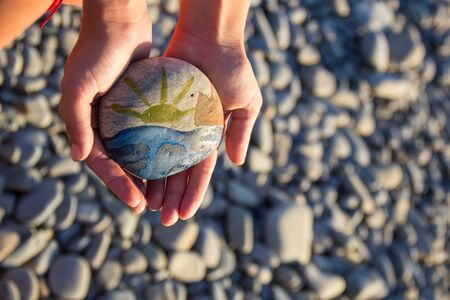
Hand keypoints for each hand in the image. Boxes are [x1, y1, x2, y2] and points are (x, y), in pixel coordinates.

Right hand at [58, 0, 150, 212]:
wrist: (119, 22)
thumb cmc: (96, 52)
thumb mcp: (78, 87)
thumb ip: (77, 122)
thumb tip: (81, 159)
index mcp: (85, 123)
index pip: (102, 164)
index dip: (118, 185)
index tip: (136, 204)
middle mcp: (103, 123)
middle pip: (119, 163)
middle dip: (133, 186)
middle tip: (150, 206)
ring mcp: (123, 115)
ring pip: (136, 151)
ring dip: (147, 171)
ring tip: (162, 191)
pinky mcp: (141, 106)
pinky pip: (150, 132)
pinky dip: (158, 148)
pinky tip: (172, 160)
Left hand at [146, 26, 261, 225]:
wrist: (209, 36)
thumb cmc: (232, 68)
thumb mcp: (247, 103)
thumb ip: (242, 131)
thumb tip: (237, 163)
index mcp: (211, 135)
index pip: (202, 171)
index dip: (194, 193)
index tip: (185, 215)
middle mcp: (190, 133)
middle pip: (179, 171)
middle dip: (173, 196)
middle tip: (162, 219)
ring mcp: (171, 122)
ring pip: (160, 159)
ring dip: (155, 182)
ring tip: (147, 204)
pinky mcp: (156, 108)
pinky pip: (146, 135)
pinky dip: (141, 154)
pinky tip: (133, 172)